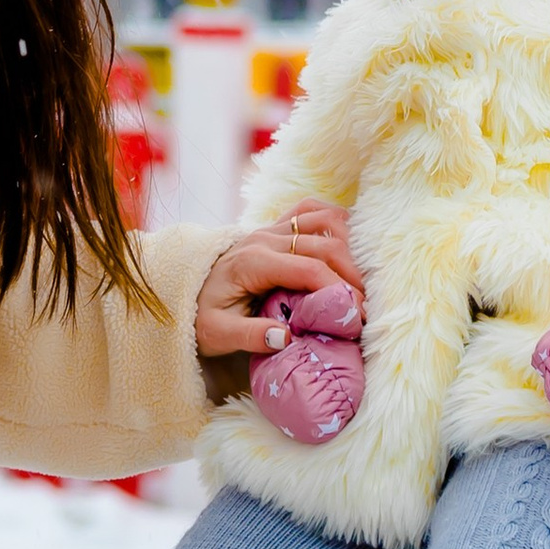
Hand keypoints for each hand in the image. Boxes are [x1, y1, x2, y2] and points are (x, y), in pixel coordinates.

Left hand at [195, 207, 366, 361]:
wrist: (184, 291)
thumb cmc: (203, 316)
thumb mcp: (217, 334)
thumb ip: (249, 336)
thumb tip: (286, 337)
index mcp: (252, 262)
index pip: (308, 268)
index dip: (337, 289)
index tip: (356, 314)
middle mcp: (264, 238)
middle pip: (323, 244)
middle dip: (351, 274)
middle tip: (365, 307)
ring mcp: (270, 228)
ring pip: (323, 220)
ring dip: (348, 247)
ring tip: (358, 282)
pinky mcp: (275, 227)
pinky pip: (310, 210)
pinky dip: (333, 222)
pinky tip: (346, 246)